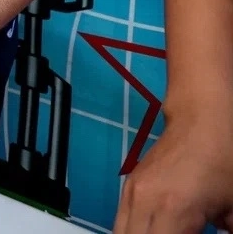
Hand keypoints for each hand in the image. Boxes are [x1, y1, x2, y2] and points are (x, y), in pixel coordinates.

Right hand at [114, 110, 232, 233]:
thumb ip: (228, 233)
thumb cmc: (225, 160)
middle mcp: (144, 202)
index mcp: (173, 210)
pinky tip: (156, 231)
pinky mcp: (129, 186)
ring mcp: (131, 193)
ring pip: (120, 233)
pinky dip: (134, 232)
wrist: (201, 119)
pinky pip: (121, 221)